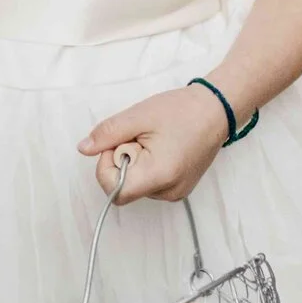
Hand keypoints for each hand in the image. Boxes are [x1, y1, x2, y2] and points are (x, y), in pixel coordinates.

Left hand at [78, 85, 230, 202]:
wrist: (216, 110)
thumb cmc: (182, 110)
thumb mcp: (138, 116)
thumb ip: (108, 134)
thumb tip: (84, 149)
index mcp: (159, 176)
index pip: (115, 191)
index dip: (107, 167)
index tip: (118, 143)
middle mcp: (169, 191)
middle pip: (124, 188)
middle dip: (122, 160)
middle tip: (139, 137)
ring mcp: (175, 192)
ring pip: (135, 185)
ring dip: (134, 163)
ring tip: (154, 141)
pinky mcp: (178, 188)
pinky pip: (149, 183)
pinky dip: (146, 166)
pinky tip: (161, 148)